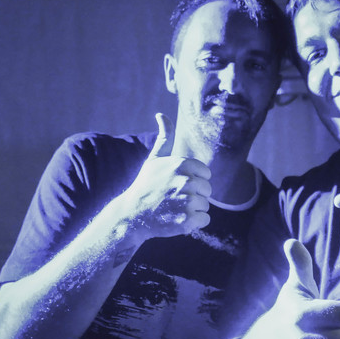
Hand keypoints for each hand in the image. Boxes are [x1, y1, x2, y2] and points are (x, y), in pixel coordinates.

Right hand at [118, 113, 211, 238]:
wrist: (131, 215)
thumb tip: (161, 114)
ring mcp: (186, 201)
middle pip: (208, 190)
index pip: (206, 174)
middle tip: (173, 198)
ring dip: (192, 210)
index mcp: (182, 164)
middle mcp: (185, 180)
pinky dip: (194, 223)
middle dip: (194, 196)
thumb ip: (165, 137)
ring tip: (173, 209)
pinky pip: (204, 220)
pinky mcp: (187, 220)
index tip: (176, 185)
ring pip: (205, 205)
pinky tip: (177, 220)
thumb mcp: (154, 159)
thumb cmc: (146, 186)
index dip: (193, 181)